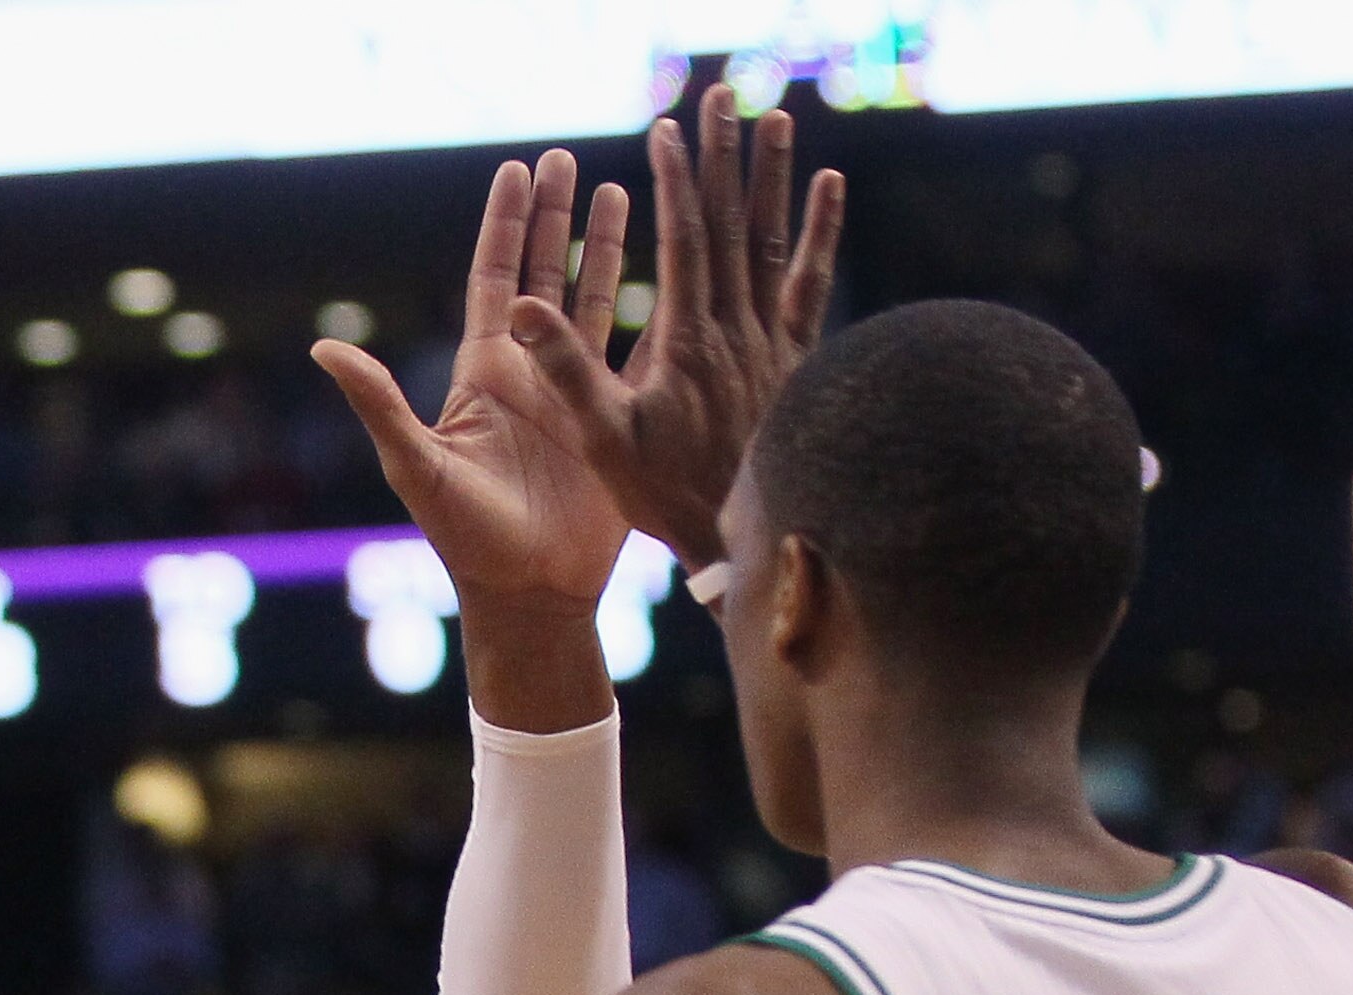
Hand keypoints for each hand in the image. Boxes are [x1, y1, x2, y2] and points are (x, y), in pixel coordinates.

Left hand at [314, 149, 632, 610]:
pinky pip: (637, 356)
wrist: (530, 598)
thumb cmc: (466, 542)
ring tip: (618, 190)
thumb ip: (379, 403)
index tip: (514, 169)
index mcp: (485, 374)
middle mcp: (530, 376)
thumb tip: (324, 349)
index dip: (504, 224)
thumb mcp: (418, 466)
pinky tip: (671, 272)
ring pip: (594, 304)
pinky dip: (653, 312)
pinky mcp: (614, 425)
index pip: (492, 278)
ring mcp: (575, 398)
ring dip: (605, 249)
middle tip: (564, 159)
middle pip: (543, 276)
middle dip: (554, 217)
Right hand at [508, 86, 844, 573]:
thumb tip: (523, 309)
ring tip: (774, 117)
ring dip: (772, 177)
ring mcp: (773, 344)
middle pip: (732, 226)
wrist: (744, 542)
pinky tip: (830, 184)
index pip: (684, 241)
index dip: (675, 182)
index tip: (666, 130)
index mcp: (688, 343)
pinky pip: (813, 284)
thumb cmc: (668, 498)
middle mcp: (737, 333)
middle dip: (723, 157)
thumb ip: (567, 372)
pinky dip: (821, 233)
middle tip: (722, 95)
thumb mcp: (606, 441)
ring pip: (774, 242)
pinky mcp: (798, 360)